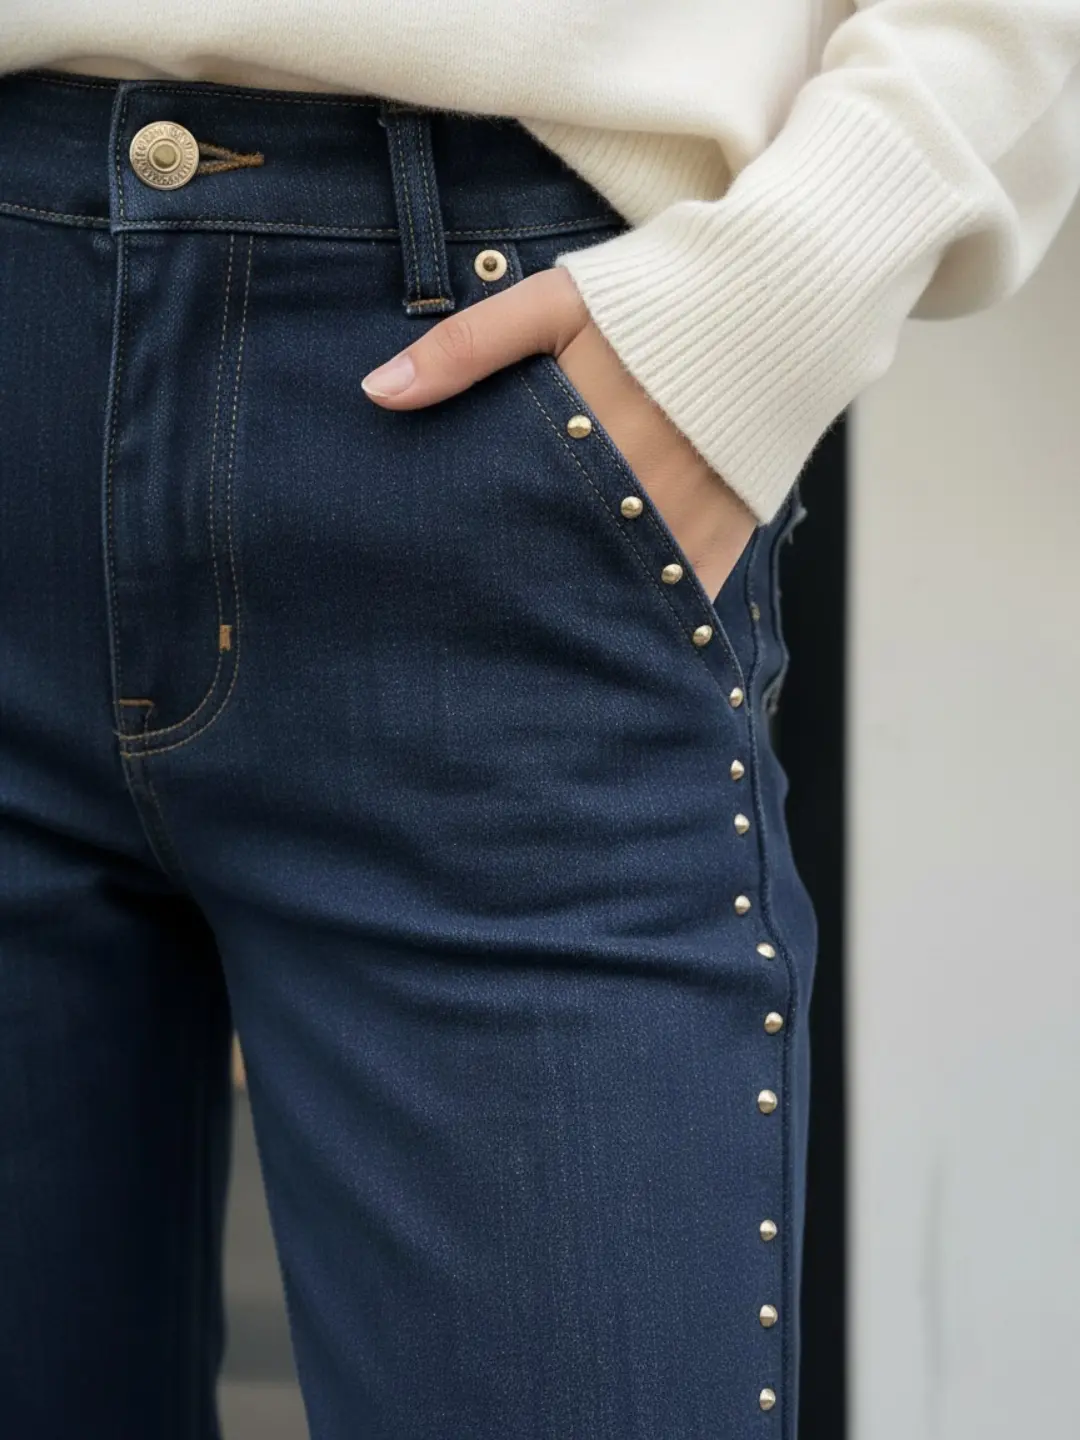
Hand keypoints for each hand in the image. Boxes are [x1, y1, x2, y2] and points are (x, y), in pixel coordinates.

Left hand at [361, 267, 755, 600]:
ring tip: (541, 631)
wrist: (781, 301)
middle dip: (524, 591)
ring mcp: (685, 526)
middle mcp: (634, 497)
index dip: (480, 555)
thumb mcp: (553, 301)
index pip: (514, 521)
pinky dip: (646, 610)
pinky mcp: (728, 538)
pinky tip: (612, 621)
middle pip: (559, 567)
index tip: (446, 577)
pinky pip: (678, 598)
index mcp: (582, 442)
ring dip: (580, 607)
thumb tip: (378, 392)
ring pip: (615, 594)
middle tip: (482, 621)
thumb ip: (466, 347)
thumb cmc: (656, 298)